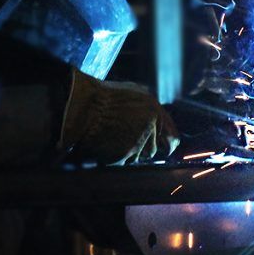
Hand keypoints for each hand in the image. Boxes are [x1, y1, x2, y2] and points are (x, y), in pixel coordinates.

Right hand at [61, 71, 179, 164]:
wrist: (82, 105)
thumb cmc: (103, 98)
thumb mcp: (133, 92)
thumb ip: (149, 108)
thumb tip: (157, 121)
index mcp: (154, 110)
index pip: (172, 136)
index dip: (169, 146)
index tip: (165, 151)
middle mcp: (150, 125)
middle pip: (153, 150)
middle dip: (141, 149)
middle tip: (124, 142)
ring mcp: (138, 140)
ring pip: (138, 158)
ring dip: (128, 153)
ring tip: (112, 138)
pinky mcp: (125, 153)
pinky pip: (123, 162)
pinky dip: (114, 157)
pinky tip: (105, 143)